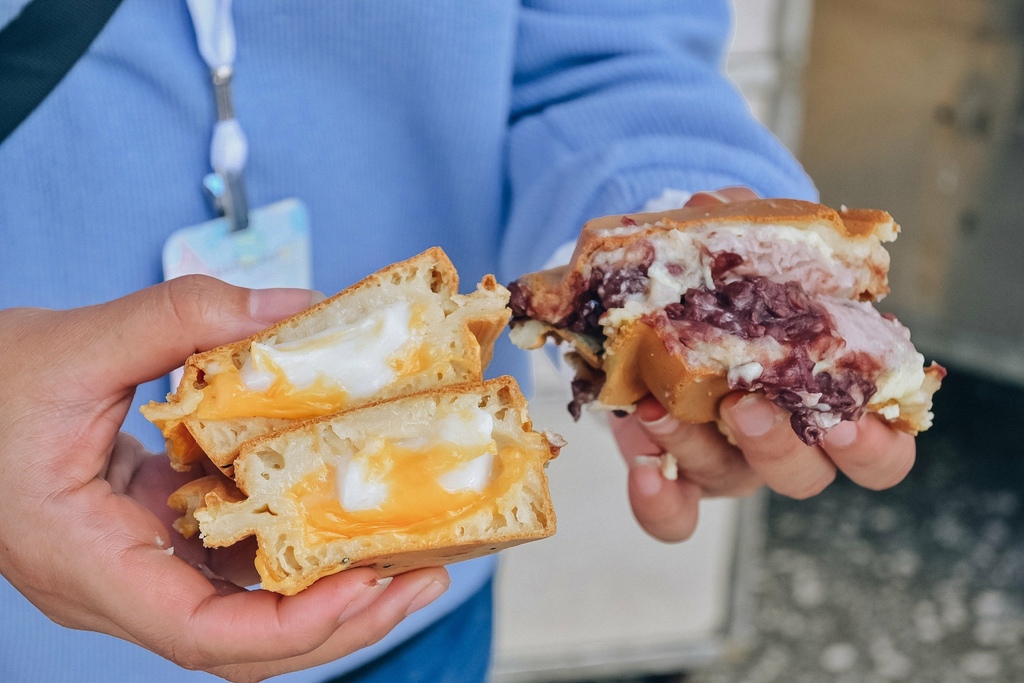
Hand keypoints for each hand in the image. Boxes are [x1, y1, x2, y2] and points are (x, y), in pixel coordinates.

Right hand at [0, 276, 449, 681]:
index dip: (293, 625)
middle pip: (244, 640)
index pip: (200, 634)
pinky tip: (341, 512)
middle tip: (423, 578)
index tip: (367, 585)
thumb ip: (180, 318)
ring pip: (245, 609)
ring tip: (406, 552)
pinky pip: (234, 562)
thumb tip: (290, 310)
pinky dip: (293, 546)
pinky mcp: (155, 535)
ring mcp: (140, 563)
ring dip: (329, 588)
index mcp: (88, 560)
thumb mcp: (74, 343)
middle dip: (341, 619)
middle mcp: (120, 581)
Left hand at [609, 188, 915, 541]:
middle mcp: (783, 438)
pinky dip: (660, 503)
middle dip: (776, 444)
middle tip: (745, 405)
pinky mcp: (673, 472)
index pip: (881, 449)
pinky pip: (673, 513)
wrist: (661, 307)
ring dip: (694, 446)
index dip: (875, 446)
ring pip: (728, 480)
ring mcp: (726, 461)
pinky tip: (641, 472)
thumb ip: (742, 228)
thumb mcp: (740, 253)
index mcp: (826, 396)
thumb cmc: (727, 285)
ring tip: (658, 406)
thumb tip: (712, 205)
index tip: (850, 420)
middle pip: (803, 473)